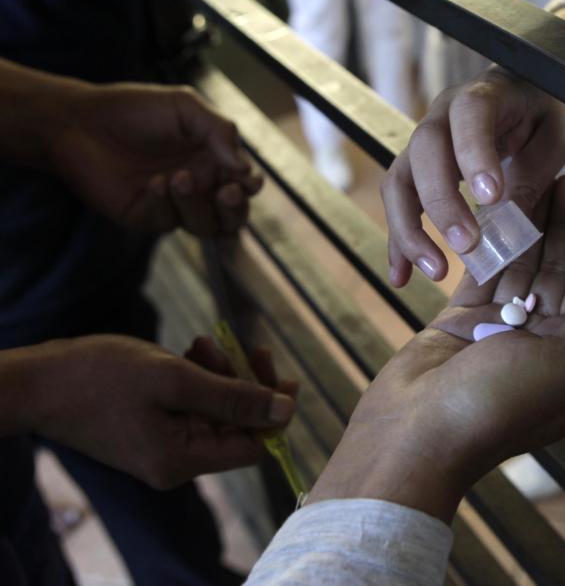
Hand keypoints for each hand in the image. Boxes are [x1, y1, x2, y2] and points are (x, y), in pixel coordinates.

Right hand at [25, 335, 295, 488]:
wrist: (37, 381)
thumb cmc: (101, 377)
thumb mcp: (176, 380)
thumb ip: (234, 398)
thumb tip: (286, 411)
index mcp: (182, 461)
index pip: (253, 446)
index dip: (272, 412)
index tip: (282, 374)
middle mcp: (174, 463)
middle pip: (235, 426)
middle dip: (244, 384)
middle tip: (245, 346)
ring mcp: (160, 447)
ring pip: (214, 410)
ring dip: (220, 373)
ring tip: (203, 343)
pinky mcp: (149, 429)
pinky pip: (189, 405)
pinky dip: (198, 376)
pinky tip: (192, 349)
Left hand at [51, 83, 261, 235]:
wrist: (80, 121)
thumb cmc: (134, 109)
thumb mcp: (185, 106)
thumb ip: (220, 131)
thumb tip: (244, 168)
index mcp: (213, 161)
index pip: (244, 184)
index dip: (251, 186)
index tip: (247, 180)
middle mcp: (199, 186)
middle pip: (233, 216)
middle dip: (235, 208)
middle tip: (227, 191)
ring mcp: (173, 205)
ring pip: (205, 225)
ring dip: (198, 205)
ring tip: (179, 177)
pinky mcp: (146, 216)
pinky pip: (168, 223)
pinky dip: (166, 204)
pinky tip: (154, 183)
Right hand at [312, 175, 564, 520]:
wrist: (416, 433)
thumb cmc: (497, 407)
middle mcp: (540, 343)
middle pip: (559, 271)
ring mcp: (499, 331)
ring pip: (522, 267)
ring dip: (533, 227)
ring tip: (538, 183)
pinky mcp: (462, 320)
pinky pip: (484, 274)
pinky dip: (494, 243)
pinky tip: (502, 212)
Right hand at [381, 67, 564, 285]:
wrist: (519, 97)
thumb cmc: (539, 115)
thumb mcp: (552, 138)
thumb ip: (533, 172)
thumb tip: (508, 220)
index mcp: (484, 96)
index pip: (470, 115)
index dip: (473, 153)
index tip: (490, 197)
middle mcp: (442, 115)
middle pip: (425, 150)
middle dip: (442, 201)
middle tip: (467, 244)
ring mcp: (422, 144)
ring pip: (399, 181)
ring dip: (411, 229)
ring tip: (436, 270)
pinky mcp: (414, 171)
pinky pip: (397, 204)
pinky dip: (397, 242)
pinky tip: (401, 275)